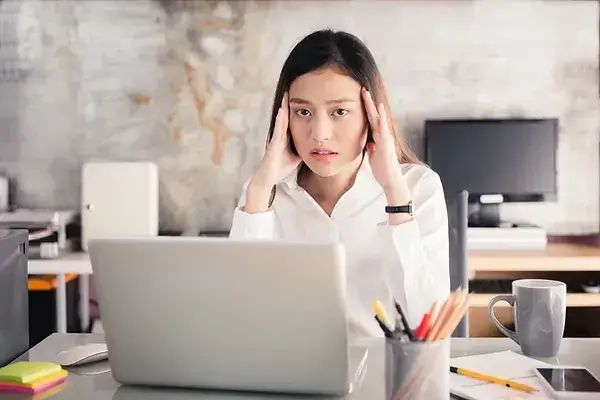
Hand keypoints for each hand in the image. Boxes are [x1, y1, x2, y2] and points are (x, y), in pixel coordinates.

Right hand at [244, 92, 301, 212]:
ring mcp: (276, 138)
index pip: (291, 119)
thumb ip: (304, 149)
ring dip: (283, 107)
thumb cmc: (280, 167)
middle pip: (285, 116)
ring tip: (286, 95)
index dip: (294, 108)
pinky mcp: (273, 144)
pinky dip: (280, 120)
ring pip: (281, 120)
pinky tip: (282, 111)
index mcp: (285, 137)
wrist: (268, 178)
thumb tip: (316, 146)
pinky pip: (278, 129)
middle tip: (292, 88)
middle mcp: (280, 135)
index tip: (300, 96)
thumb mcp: (297, 156)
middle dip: (288, 103)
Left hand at [361, 88, 410, 205]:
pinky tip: (379, 107)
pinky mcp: (386, 142)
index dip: (365, 109)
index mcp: (378, 138)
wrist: (390, 180)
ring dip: (372, 105)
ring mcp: (385, 137)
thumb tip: (370, 143)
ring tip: (366, 92)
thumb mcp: (373, 156)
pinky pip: (383, 127)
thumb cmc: (383, 169)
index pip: (370, 120)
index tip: (360, 98)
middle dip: (367, 102)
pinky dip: (381, 116)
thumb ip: (372, 148)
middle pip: (373, 115)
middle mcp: (382, 135)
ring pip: (377, 117)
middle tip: (361, 88)